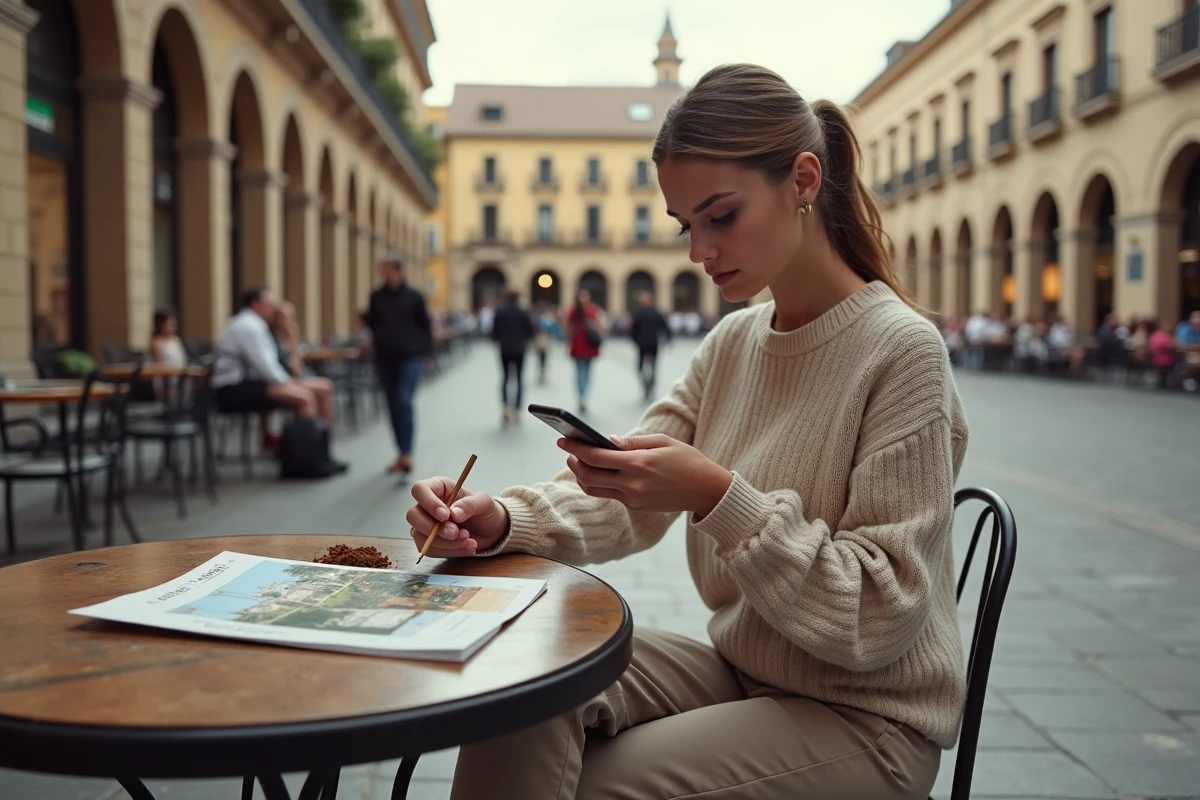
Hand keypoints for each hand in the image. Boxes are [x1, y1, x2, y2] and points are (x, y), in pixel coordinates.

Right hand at [406, 477, 508, 558]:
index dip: (429, 503)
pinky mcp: (429, 542)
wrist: (491, 531)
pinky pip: (429, 550)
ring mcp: (426, 524)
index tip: (445, 515)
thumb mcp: (484, 503)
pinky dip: (449, 551)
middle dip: (435, 529)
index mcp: (438, 488)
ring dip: (446, 543)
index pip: (419, 490)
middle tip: (458, 532)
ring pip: (420, 536)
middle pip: (413, 515)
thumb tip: (454, 513)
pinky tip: (466, 547)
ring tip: (469, 541)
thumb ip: (470, 504)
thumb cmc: (486, 511)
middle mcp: (427, 505)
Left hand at [559, 434, 732, 516]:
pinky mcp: (636, 506)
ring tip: (578, 460)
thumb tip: (607, 440)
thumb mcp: (663, 441)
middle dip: (574, 461)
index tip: (563, 439)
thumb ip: (632, 441)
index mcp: (639, 464)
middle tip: (568, 450)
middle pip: (588, 476)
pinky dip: (597, 482)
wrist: (707, 490)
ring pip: (594, 489)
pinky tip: (597, 471)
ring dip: (581, 475)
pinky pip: (609, 494)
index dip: (576, 448)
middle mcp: (633, 484)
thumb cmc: (688, 460)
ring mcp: (633, 499)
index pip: (596, 456)